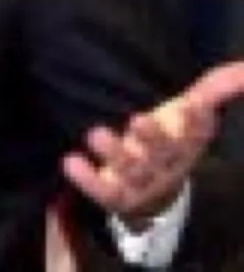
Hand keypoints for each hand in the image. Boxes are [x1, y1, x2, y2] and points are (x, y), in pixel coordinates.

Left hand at [63, 61, 243, 226]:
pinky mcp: (116, 195)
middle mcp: (167, 163)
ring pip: (130, 169)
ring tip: (96, 134)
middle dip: (151, 137)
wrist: (157, 196)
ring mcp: (141, 181)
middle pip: (161, 151)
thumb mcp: (191, 113)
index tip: (189, 105)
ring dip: (114, 152)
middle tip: (138, 120)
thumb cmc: (171, 140)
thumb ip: (215, 88)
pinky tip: (70, 162)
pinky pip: (103, 191)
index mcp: (187, 142)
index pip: (196, 131)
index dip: (195, 120)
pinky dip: (87, 180)